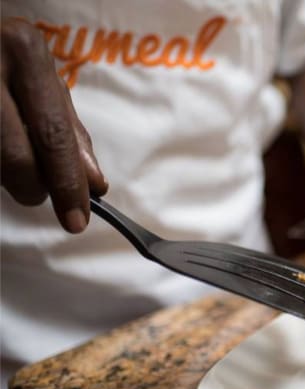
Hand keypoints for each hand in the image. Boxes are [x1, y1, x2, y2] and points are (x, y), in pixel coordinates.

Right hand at [1, 17, 106, 232]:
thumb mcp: (40, 77)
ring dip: (9, 175)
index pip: (54, 135)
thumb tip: (95, 182)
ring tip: (13, 156)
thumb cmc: (4, 55)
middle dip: (36, 188)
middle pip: (18, 156)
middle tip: (39, 194)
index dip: (67, 183)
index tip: (78, 219)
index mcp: (27, 52)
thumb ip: (68, 127)